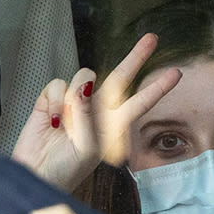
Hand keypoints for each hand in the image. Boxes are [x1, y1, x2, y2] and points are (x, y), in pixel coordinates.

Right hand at [9, 33, 180, 193]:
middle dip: (136, 57)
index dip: (157, 88)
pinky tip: (50, 120)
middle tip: (152, 38)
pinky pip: (57, 85)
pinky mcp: (51, 100)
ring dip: (74, 99)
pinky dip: (53, 102)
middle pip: (120, 76)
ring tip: (64, 125)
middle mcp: (96, 110)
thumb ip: (88, 116)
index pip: (140, 102)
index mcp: (112, 126)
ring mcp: (74, 102)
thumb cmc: (65, 170)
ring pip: (83, 77)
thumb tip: (81, 88)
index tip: (177, 74)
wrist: (36, 176)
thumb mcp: (86, 148)